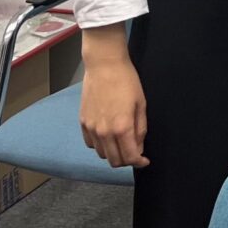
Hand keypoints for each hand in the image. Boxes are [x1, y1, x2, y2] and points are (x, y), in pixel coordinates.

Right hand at [80, 29, 148, 167]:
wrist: (104, 65)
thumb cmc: (127, 81)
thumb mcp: (141, 104)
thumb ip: (140, 129)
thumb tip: (139, 147)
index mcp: (122, 128)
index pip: (130, 157)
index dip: (139, 162)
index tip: (144, 161)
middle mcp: (104, 132)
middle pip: (114, 161)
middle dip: (127, 160)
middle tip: (134, 152)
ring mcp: (91, 128)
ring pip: (101, 154)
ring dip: (113, 153)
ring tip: (121, 143)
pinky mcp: (82, 122)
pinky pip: (90, 144)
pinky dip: (100, 145)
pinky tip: (107, 136)